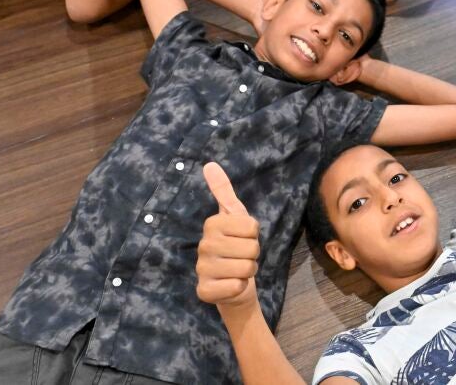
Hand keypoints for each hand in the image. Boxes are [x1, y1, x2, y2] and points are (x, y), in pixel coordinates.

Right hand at [196, 163, 261, 307]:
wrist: (234, 285)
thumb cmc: (236, 246)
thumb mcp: (235, 216)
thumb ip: (224, 191)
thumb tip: (210, 164)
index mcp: (212, 224)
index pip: (252, 227)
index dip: (254, 235)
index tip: (243, 239)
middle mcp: (203, 245)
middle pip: (252, 248)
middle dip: (253, 255)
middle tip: (241, 257)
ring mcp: (201, 269)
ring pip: (247, 267)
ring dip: (248, 271)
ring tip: (237, 270)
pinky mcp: (204, 291)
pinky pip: (236, 286)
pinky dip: (240, 287)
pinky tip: (230, 285)